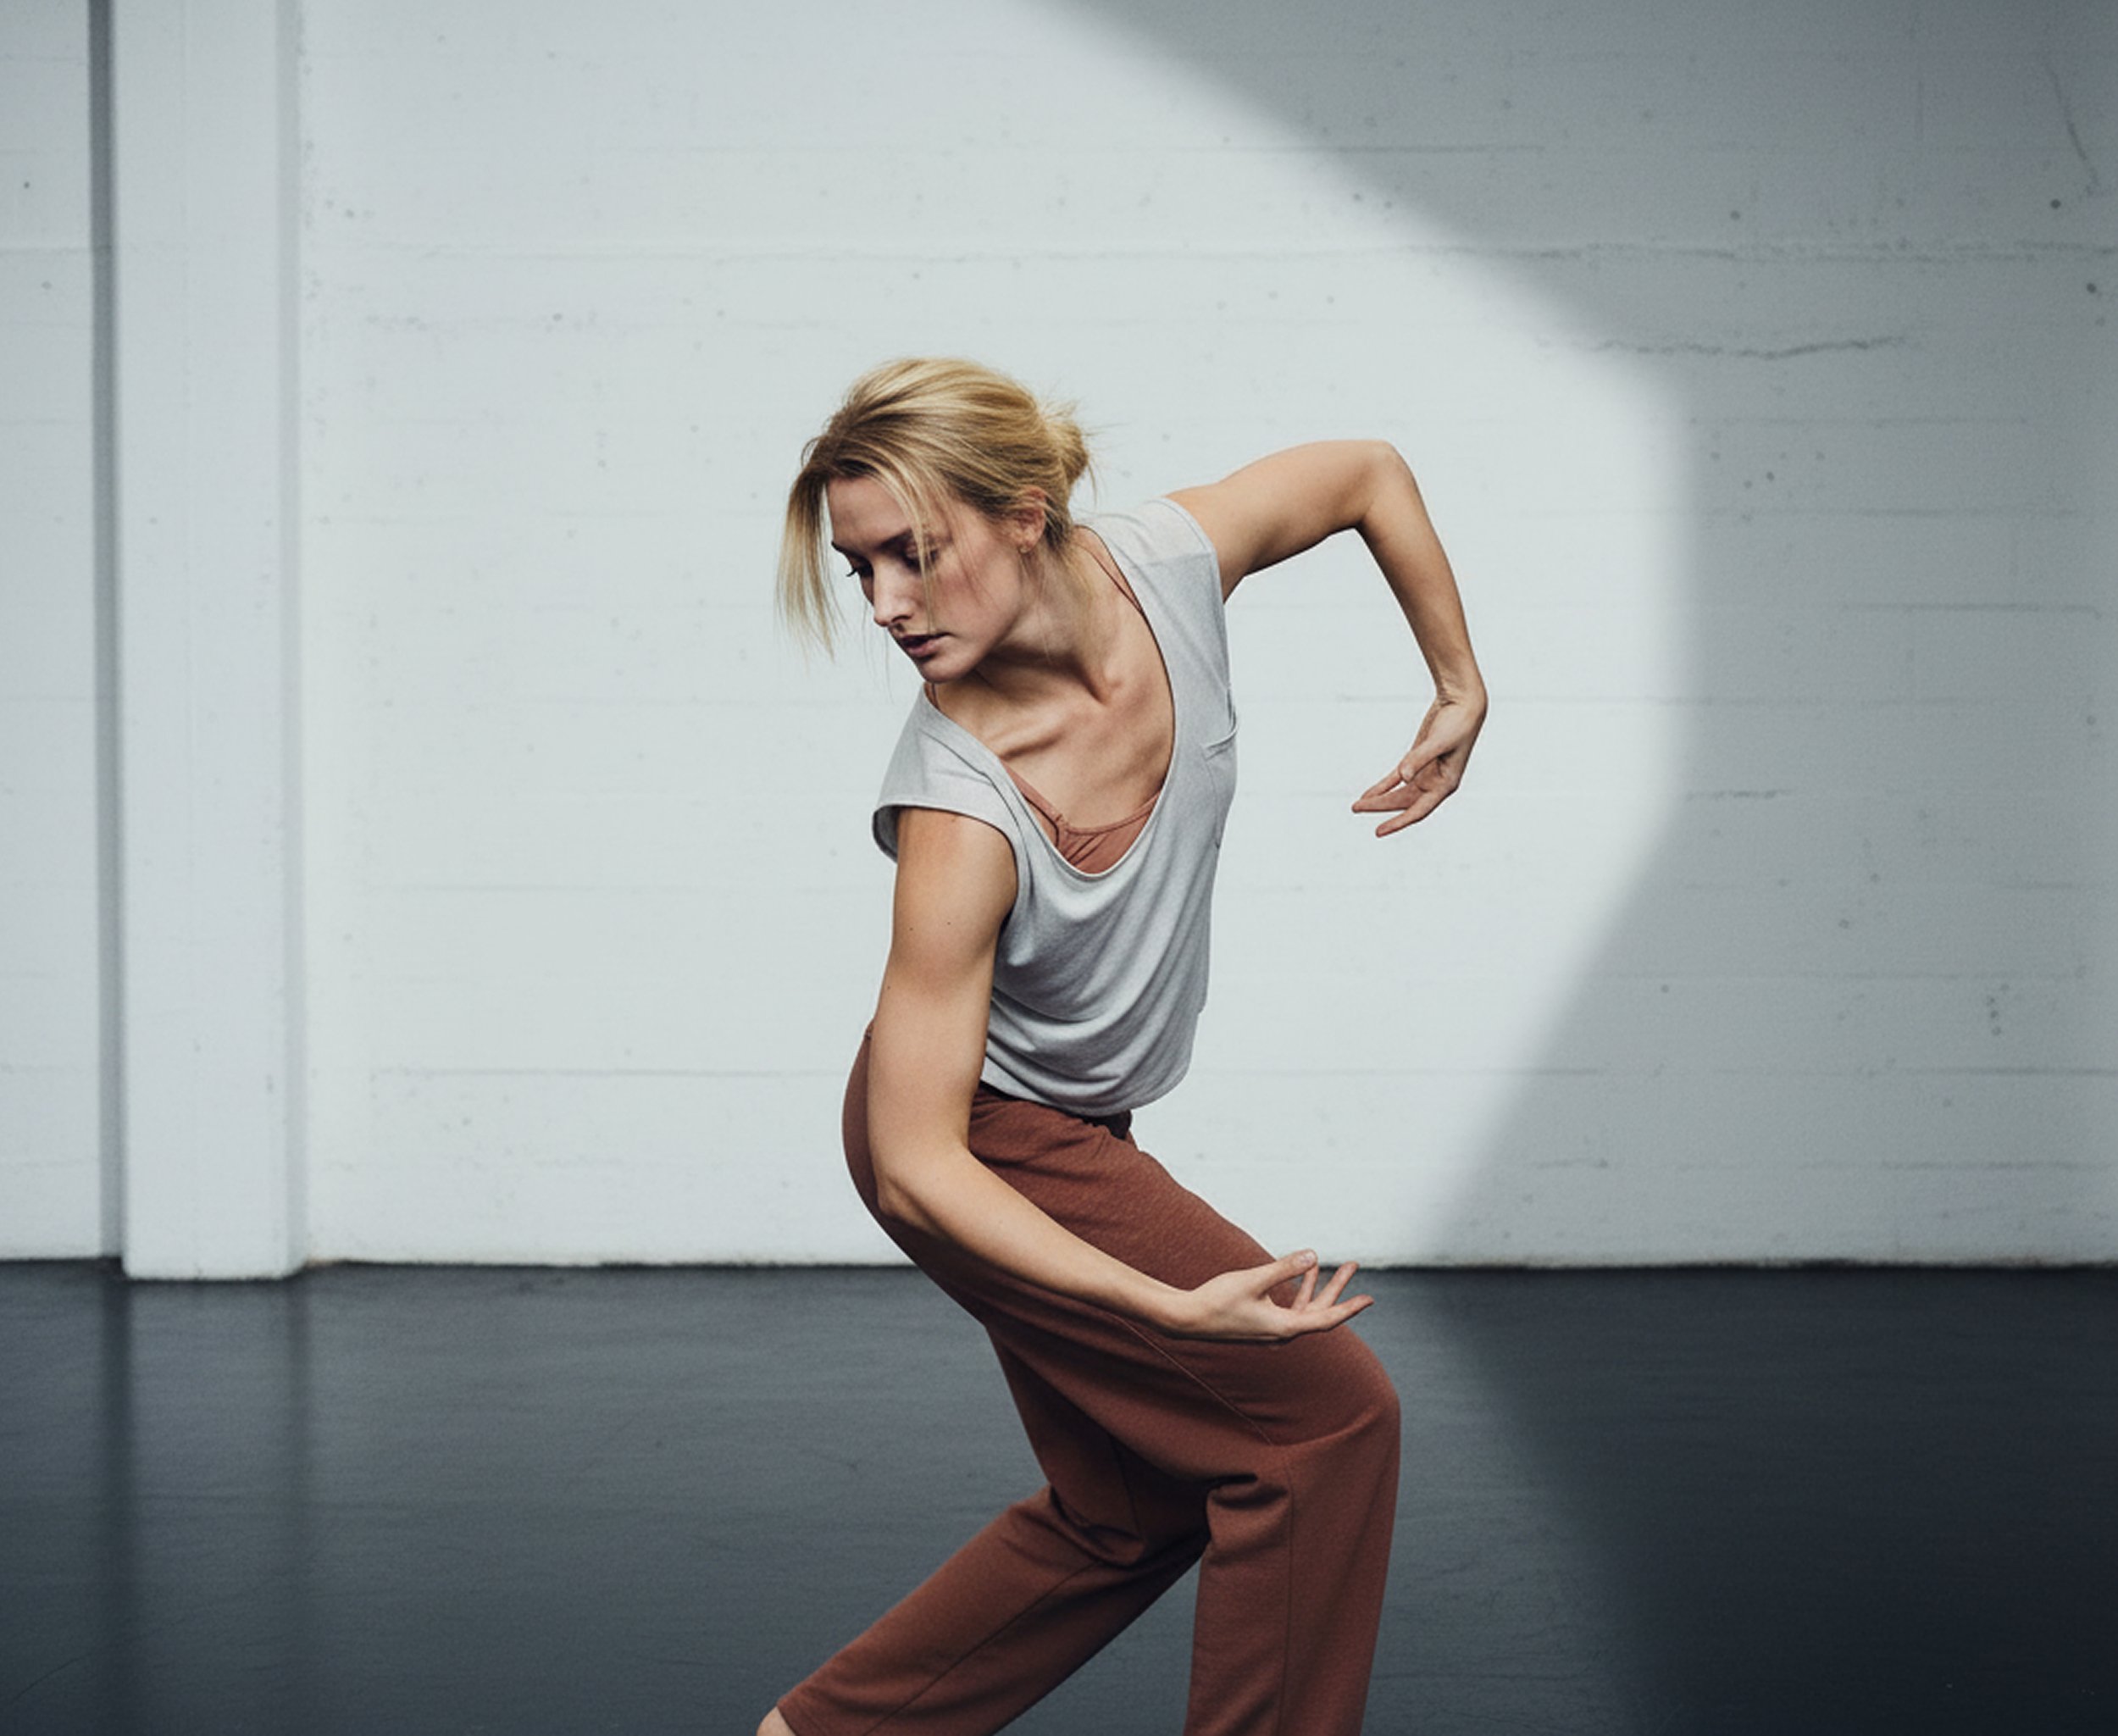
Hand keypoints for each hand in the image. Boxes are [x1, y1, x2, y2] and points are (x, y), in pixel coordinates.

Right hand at [1158, 1250, 1372, 1341]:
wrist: (1186, 1319)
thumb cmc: (1217, 1300)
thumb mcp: (1253, 1280)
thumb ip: (1284, 1268)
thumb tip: (1314, 1256)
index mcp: (1284, 1327)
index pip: (1325, 1319)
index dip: (1349, 1307)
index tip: (1369, 1298)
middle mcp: (1281, 1332)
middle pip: (1318, 1311)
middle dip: (1336, 1288)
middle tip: (1352, 1265)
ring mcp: (1270, 1329)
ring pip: (1303, 1308)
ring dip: (1316, 1286)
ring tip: (1330, 1265)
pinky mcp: (1260, 1323)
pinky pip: (1289, 1307)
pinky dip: (1298, 1290)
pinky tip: (1299, 1275)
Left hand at [1352, 689, 1485, 835]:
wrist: (1463, 703)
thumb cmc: (1457, 722)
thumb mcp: (1437, 742)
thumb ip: (1418, 759)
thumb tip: (1402, 777)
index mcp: (1446, 785)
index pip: (1418, 811)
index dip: (1398, 822)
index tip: (1378, 831)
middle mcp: (1436, 783)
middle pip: (1404, 803)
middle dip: (1380, 806)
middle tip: (1355, 808)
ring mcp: (1426, 773)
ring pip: (1399, 793)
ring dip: (1380, 798)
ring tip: (1357, 804)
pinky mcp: (1416, 761)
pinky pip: (1396, 780)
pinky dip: (1383, 786)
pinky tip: (1369, 793)